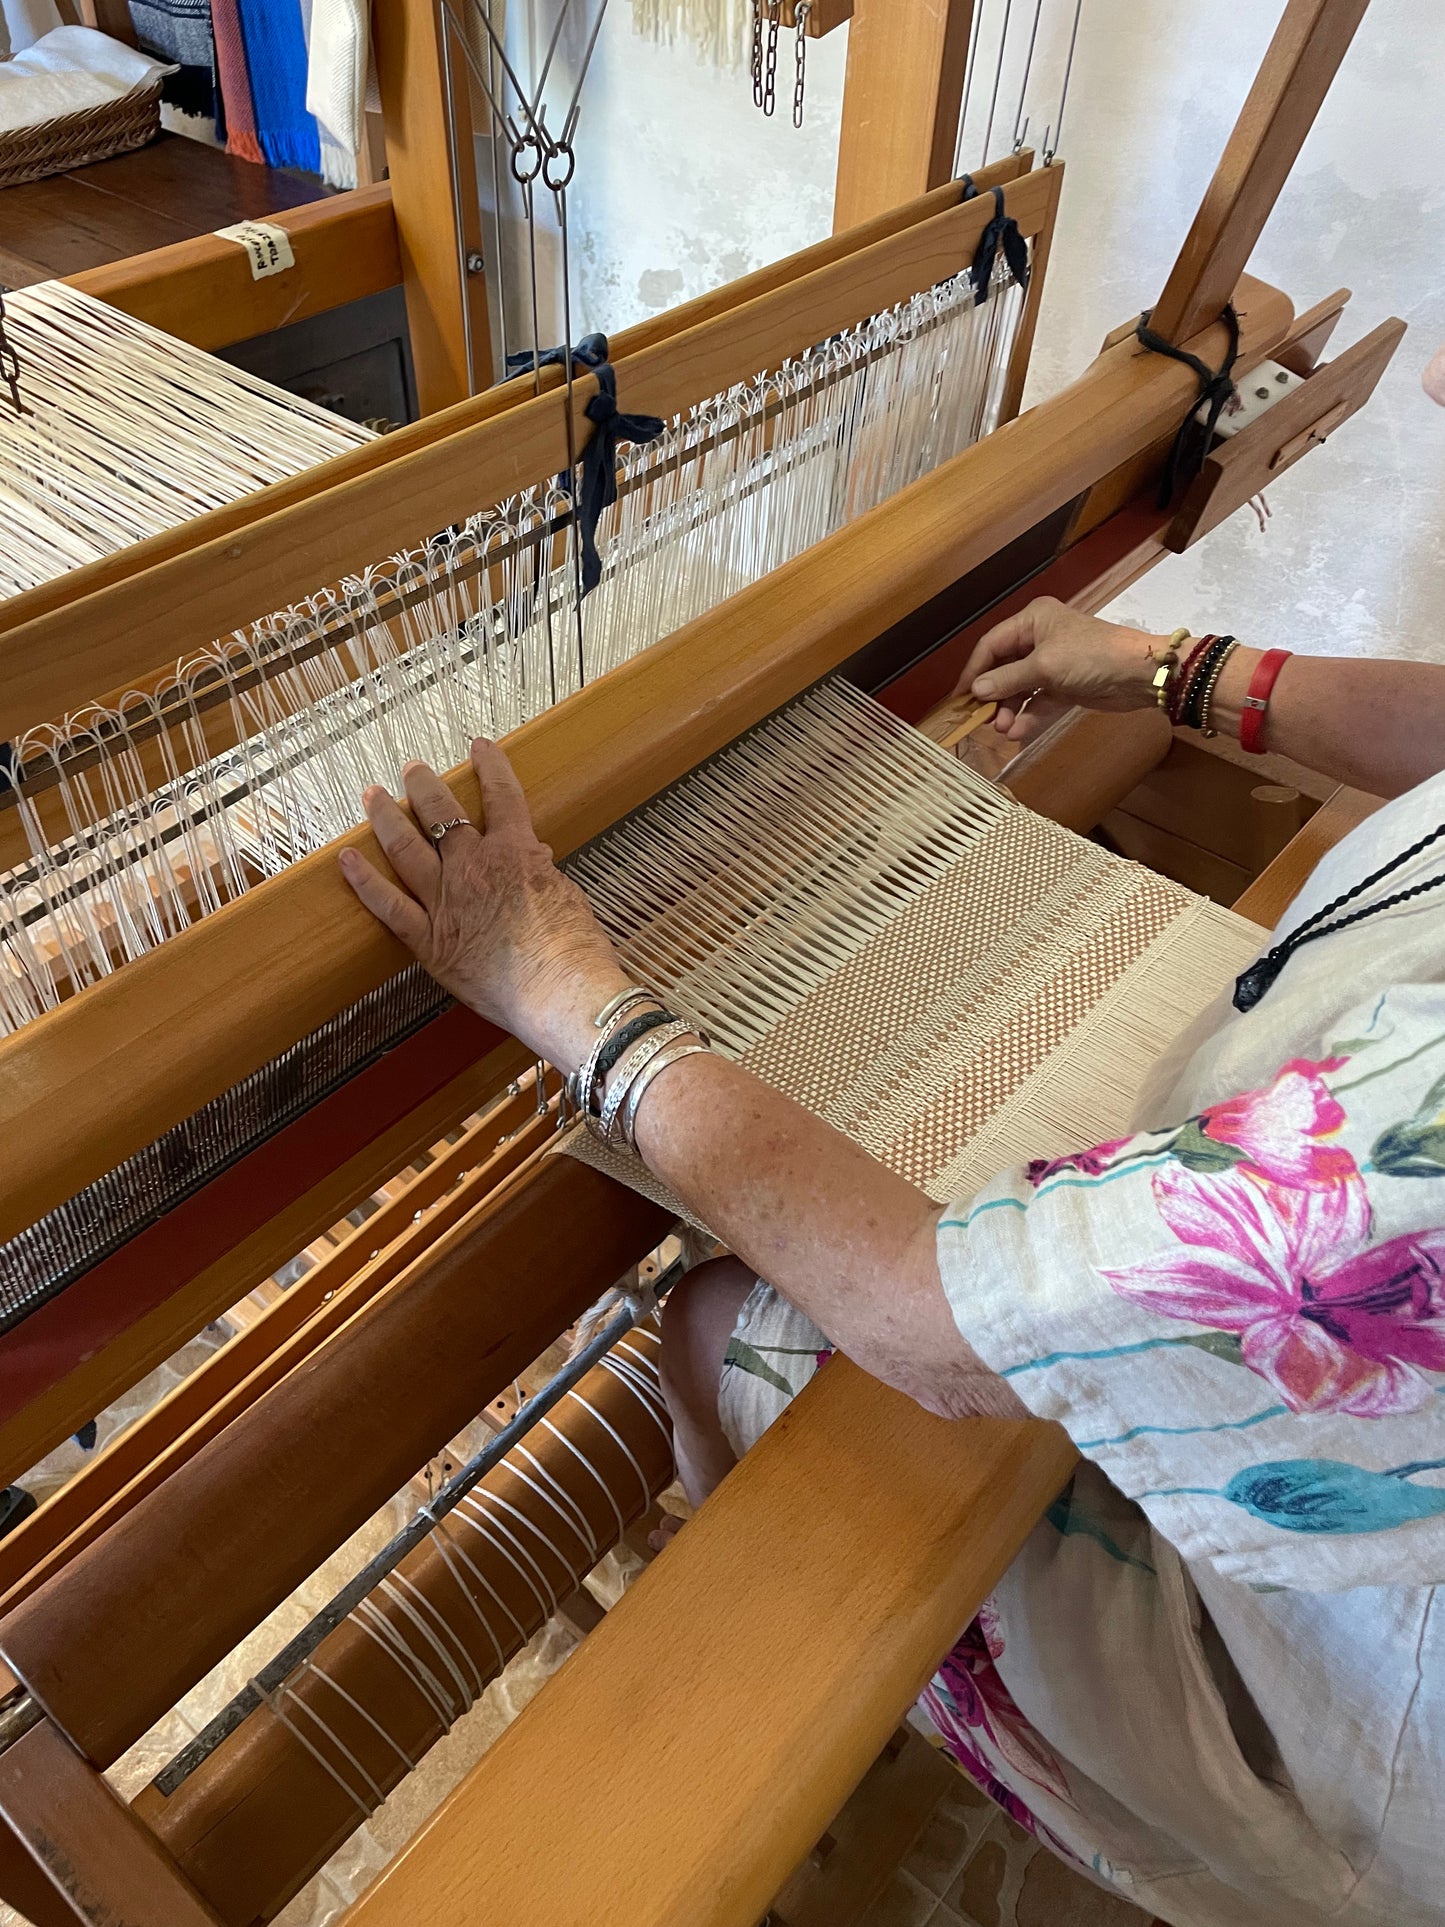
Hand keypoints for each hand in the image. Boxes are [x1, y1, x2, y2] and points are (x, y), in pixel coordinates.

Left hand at [338, 741, 629, 1072]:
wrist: (561, 989)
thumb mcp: (567, 898)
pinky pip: (388, 906)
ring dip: (386, 818)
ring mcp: (446, 901)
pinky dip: (365, 882)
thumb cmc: (575, 950)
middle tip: (412, 770)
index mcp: (515, 853)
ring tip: (373, 796)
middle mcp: (473, 868)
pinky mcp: (429, 940)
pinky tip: (347, 859)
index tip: (479, 747)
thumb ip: (544, 875)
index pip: (502, 796)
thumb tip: (536, 858)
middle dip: (423, 786)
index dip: (490, 767)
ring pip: (406, 848)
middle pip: (441, 814)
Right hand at [957, 597, 1177, 744]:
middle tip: (981, 719)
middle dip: (993, 694)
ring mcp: (1052, 664)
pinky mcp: (1064, 687)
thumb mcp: (1045, 665)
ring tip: (1002, 730)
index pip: (991, 644)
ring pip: (1019, 688)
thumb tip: (975, 690)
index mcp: (1032, 620)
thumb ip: (1008, 679)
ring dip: (1009, 709)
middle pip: (1003, 667)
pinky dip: (1028, 716)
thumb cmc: (1091, 657)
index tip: (961, 697)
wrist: (1140, 674)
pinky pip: (1037, 701)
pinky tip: (1017, 732)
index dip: (974, 671)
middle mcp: (1039, 639)